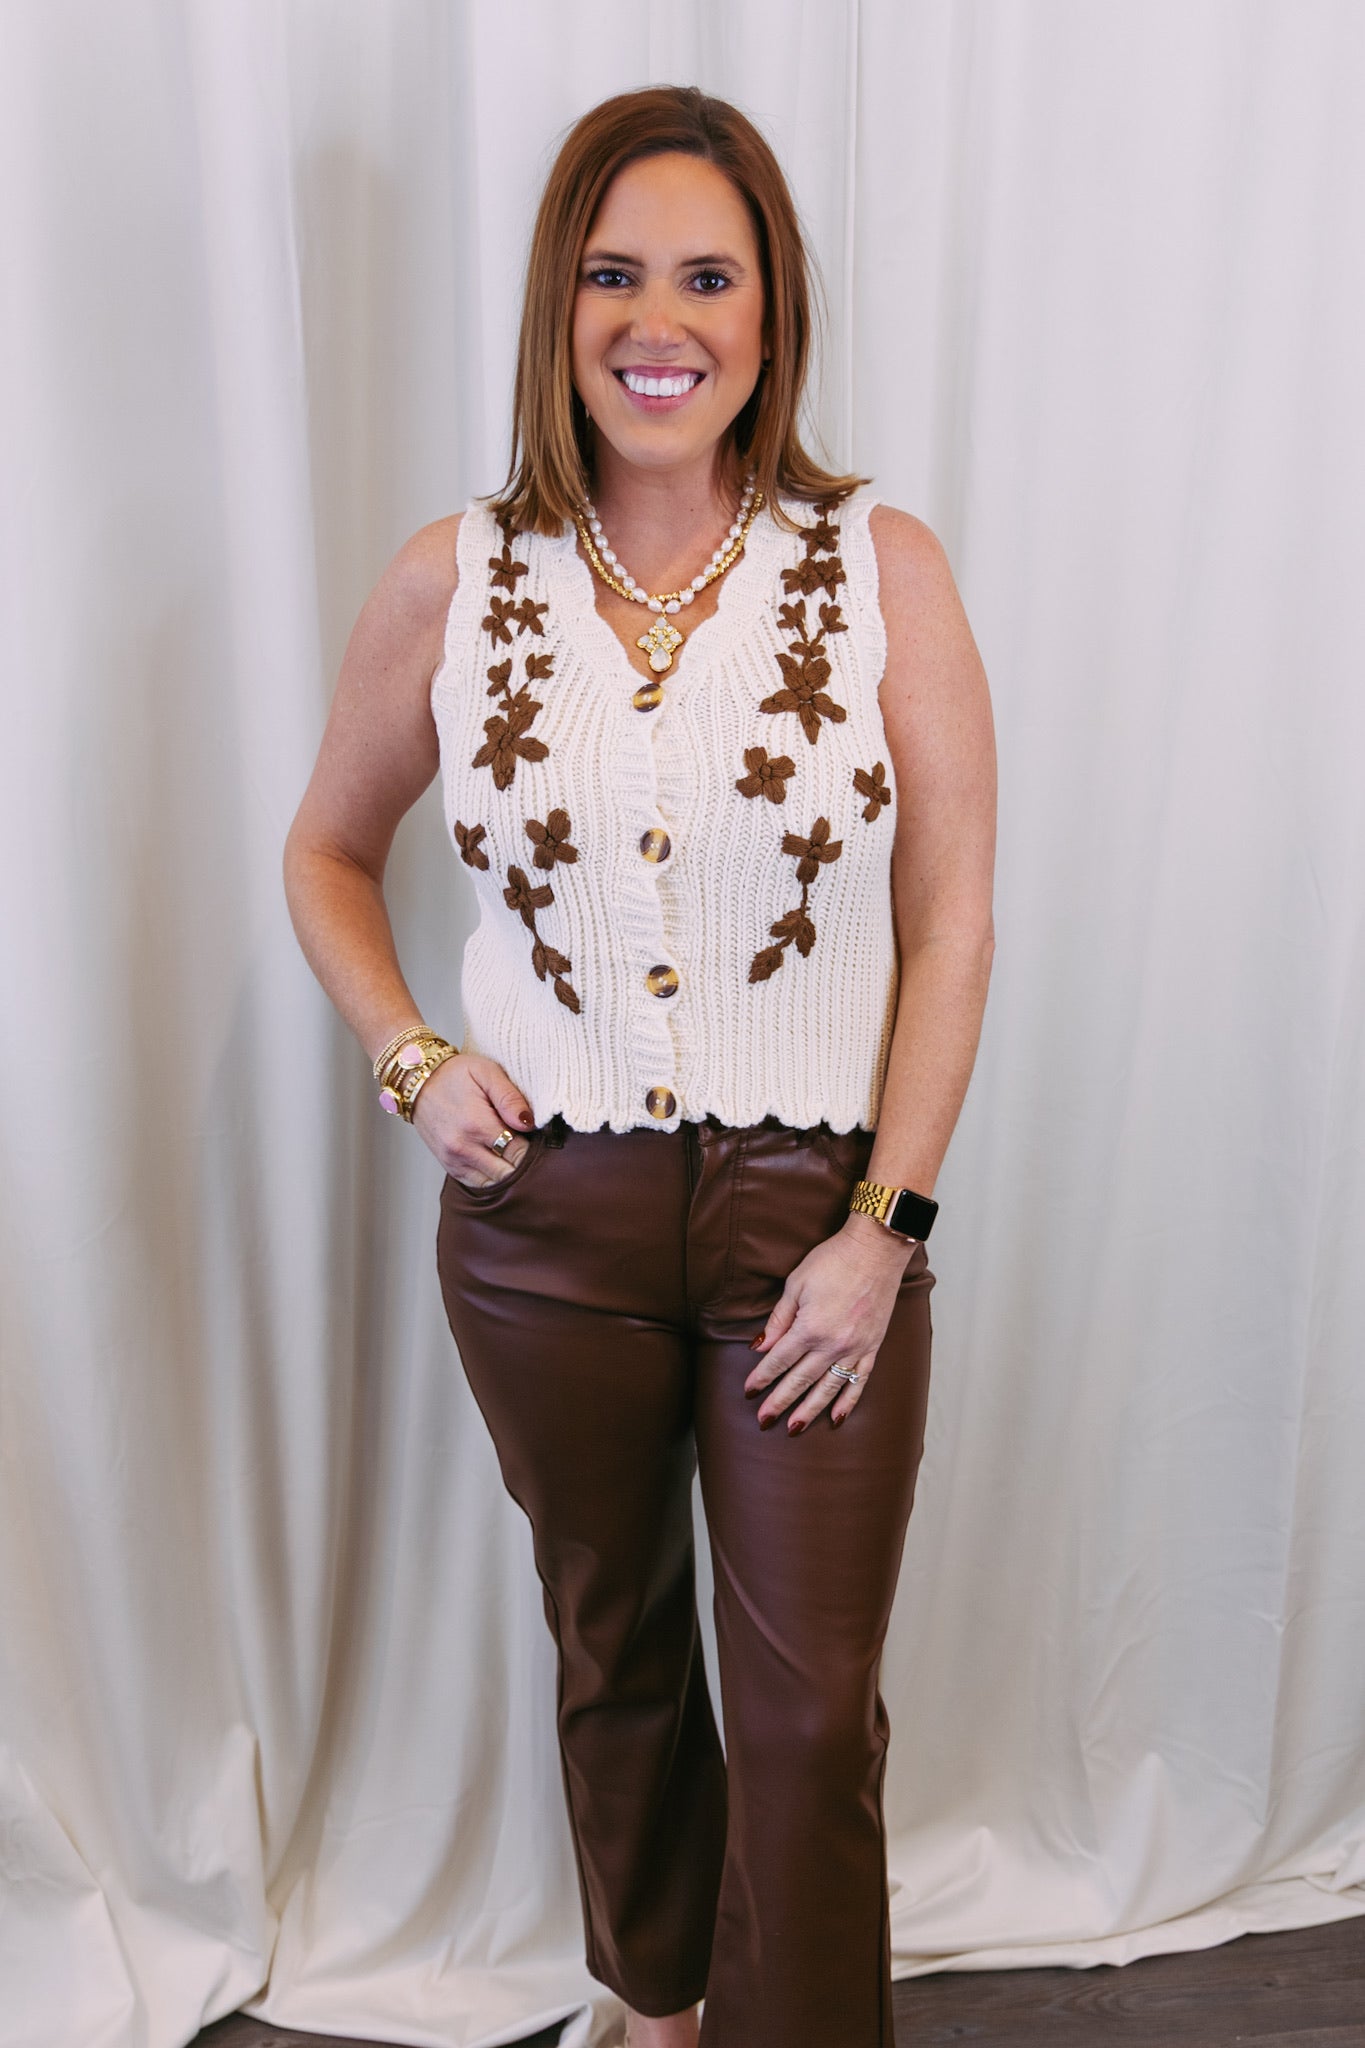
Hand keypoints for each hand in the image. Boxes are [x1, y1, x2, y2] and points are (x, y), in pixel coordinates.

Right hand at [411, 1051, 535, 1186]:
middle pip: (508, 1173)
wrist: (417, 1082)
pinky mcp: (448, 1165)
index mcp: (477, 1125)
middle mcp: (464, 1148)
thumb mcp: (486, 1072)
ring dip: (507, 1171)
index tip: (535, 1136)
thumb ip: (510, 1097)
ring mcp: (454, 1160)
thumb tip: (528, 1122)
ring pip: (494, 1183)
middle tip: (526, 1144)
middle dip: (522, 1162)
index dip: (533, 1147)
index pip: (518, 1153)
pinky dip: (491, 1176)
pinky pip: (477, 1183)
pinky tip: (497, 1159)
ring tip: (511, 1151)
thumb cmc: (454, 1074)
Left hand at [744, 1212, 915, 1431]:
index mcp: (810, 1328)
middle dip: (780, 1402)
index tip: (749, 1392)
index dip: (761, 1378)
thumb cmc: (833, 1260)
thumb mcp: (796, 1284)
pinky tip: (836, 1418)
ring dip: (809, 1410)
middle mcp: (832, 1344)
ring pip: (828, 1388)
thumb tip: (761, 1346)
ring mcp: (855, 1348)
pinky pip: (859, 1381)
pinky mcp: (872, 1347)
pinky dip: (847, 1401)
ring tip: (794, 1428)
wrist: (876, 1250)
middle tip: (763, 1421)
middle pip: (800, 1381)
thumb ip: (779, 1318)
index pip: (779, 1361)